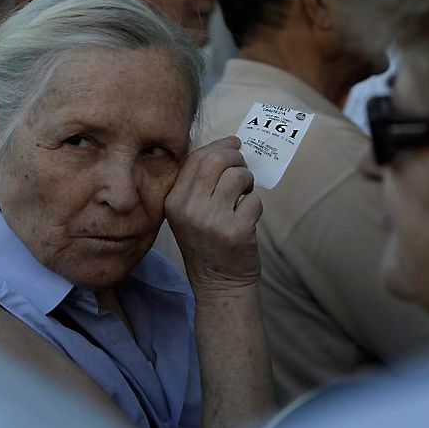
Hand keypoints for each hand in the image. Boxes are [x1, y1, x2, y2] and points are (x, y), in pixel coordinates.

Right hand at [164, 136, 263, 292]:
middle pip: (216, 161)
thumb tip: (225, 147)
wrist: (218, 284)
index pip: (195, 159)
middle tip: (242, 166)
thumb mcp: (188, 213)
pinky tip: (247, 217)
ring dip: (248, 180)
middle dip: (235, 157)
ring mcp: (212, 220)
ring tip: (244, 194)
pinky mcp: (236, 231)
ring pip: (238, 177)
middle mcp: (189, 209)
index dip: (218, 145)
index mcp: (174, 201)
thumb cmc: (207, 243)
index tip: (233, 143)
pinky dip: (255, 205)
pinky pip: (254, 200)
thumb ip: (198, 184)